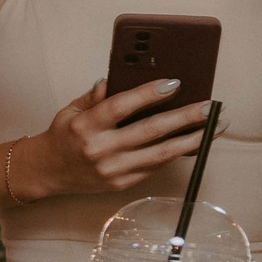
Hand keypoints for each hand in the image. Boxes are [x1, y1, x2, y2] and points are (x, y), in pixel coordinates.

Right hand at [18, 78, 208, 198]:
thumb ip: (96, 96)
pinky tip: (194, 142)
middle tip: (210, 107)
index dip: (148, 94)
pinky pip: (156, 166)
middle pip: (150, 131)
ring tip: (215, 126)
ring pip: (161, 153)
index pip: (121, 106)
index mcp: (85, 126)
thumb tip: (118, 78)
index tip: (174, 83)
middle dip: (185, 117)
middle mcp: (100, 149)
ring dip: (192, 139)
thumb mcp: (71, 110)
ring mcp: (113, 169)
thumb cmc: (62, 137)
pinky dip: (176, 153)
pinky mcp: (122, 183)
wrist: (46, 172)